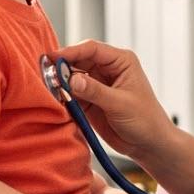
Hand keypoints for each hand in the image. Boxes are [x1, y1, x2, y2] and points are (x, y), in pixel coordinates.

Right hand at [50, 39, 177, 162]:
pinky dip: (62, 96)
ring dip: (60, 83)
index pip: (92, 49)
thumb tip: (72, 79)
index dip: (71, 51)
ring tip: (48, 89)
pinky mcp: (90, 100)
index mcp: (121, 61)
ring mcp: (97, 84)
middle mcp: (107, 69)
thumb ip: (95, 91)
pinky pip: (71, 94)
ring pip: (72, 77)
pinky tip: (55, 100)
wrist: (148, 144)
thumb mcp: (120, 104)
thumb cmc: (145, 119)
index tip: (53, 58)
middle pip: (78, 60)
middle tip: (45, 75)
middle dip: (62, 67)